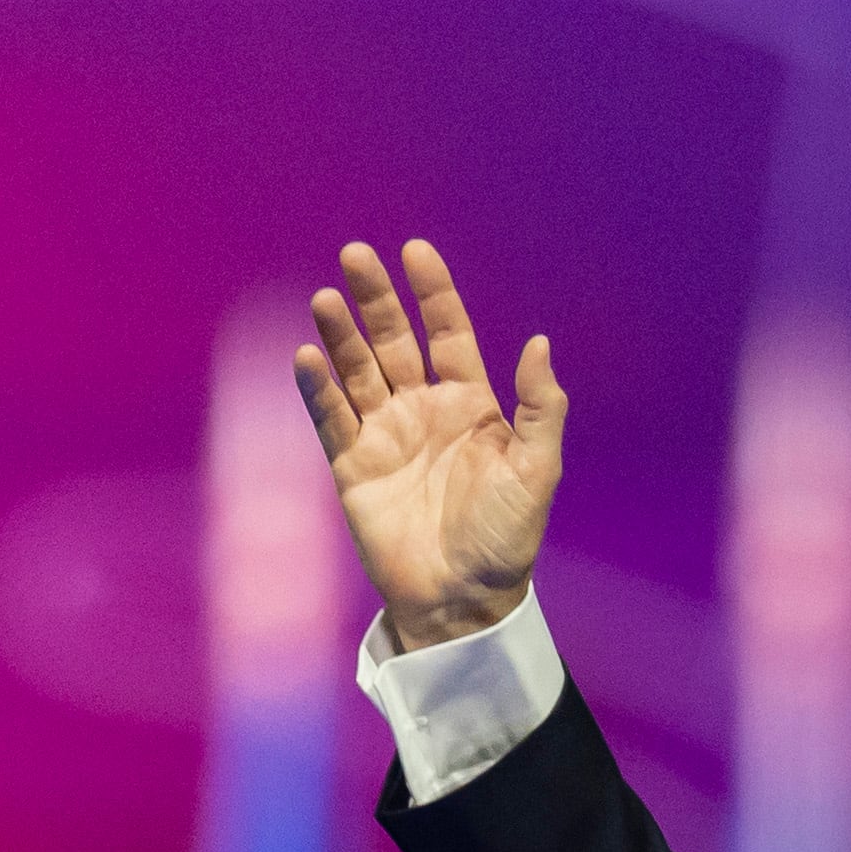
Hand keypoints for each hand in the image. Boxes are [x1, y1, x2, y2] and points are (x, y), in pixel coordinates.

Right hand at [296, 239, 564, 650]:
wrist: (462, 600)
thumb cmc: (506, 540)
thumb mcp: (537, 472)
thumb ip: (541, 408)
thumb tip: (539, 343)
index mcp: (470, 405)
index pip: (447, 333)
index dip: (432, 292)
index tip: (415, 251)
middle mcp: (422, 411)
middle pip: (394, 340)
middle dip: (375, 300)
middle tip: (355, 255)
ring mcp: (384, 436)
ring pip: (357, 371)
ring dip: (341, 335)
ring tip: (326, 299)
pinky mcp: (352, 468)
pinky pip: (331, 418)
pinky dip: (318, 388)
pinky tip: (308, 357)